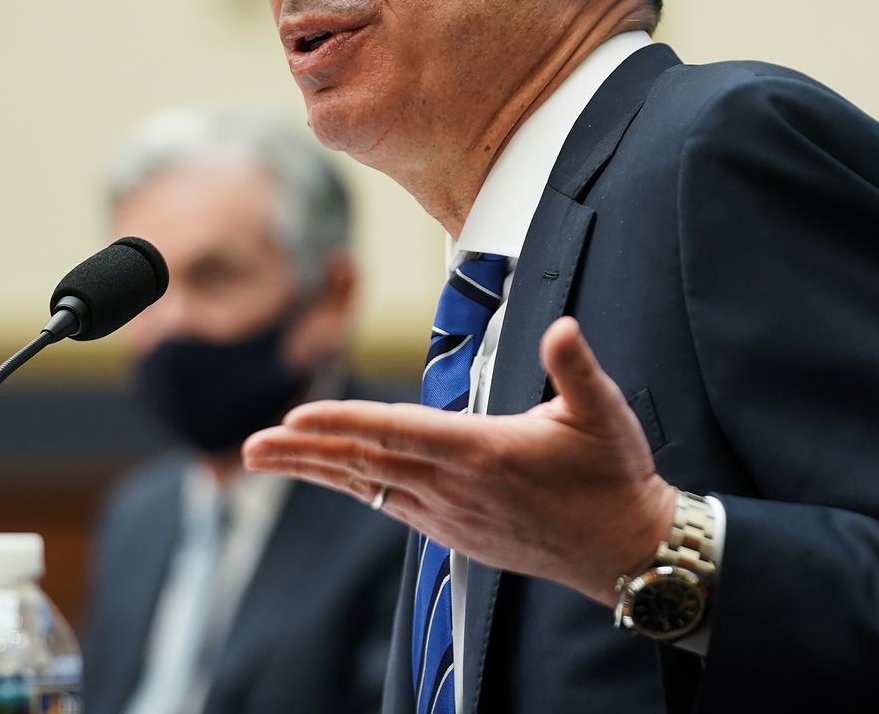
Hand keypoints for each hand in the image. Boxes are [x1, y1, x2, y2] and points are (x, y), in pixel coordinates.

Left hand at [243, 316, 675, 603]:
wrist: (628, 550)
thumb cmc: (614, 477)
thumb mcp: (604, 412)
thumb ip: (575, 366)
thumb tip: (562, 329)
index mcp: (485, 453)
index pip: (399, 432)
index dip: (343, 424)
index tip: (295, 418)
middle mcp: (458, 489)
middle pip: (366, 465)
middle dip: (304, 452)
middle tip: (250, 445)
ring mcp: (453, 517)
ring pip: (371, 487)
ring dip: (316, 471)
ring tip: (266, 459)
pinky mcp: (457, 533)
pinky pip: (392, 506)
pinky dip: (355, 487)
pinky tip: (333, 476)